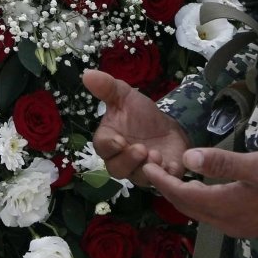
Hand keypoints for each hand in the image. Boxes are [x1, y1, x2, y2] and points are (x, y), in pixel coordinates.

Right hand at [83, 68, 189, 187]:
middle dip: (128, 161)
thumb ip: (107, 88)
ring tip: (157, 155)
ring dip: (146, 169)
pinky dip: (165, 177)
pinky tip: (170, 165)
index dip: (109, 146)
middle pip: (117, 170)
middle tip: (141, 149)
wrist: (168, 126)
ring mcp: (142, 171)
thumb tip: (87, 74)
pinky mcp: (162, 177)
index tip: (119, 140)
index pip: (102, 148)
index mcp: (110, 141)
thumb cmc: (141, 114)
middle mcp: (122, 160)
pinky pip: (162, 184)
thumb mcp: (125, 96)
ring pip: (138, 179)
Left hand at [142, 147, 257, 238]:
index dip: (162, 181)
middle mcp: (229, 223)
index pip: (183, 196)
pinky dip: (202, 200)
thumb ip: (222, 163)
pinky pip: (217, 214)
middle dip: (169, 188)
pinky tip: (203, 187)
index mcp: (226, 208)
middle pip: (189, 207)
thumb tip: (187, 158)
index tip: (146, 165)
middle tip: (154, 167)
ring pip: (202, 212)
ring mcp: (241, 227)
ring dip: (185, 195)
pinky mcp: (252, 226)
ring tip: (173, 175)